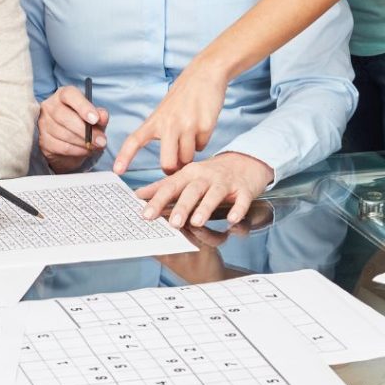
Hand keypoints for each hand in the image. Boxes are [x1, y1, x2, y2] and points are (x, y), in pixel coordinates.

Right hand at [38, 86, 108, 173]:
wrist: (70, 142)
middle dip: (85, 130)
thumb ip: (100, 115)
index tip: (95, 119)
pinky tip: (86, 150)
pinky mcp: (43, 141)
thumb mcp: (95, 117)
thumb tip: (103, 116)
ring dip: (83, 142)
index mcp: (63, 95)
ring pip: (63, 134)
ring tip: (96, 146)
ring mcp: (44, 124)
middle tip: (101, 140)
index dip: (83, 107)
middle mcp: (50, 106)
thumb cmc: (83, 122)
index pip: (69, 95)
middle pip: (64, 116)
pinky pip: (61, 147)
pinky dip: (77, 151)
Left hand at [113, 60, 229, 174]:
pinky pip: (202, 147)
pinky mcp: (204, 126)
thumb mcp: (166, 110)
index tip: (118, 170)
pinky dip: (201, 141)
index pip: (135, 140)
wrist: (205, 73)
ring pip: (187, 158)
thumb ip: (163, 133)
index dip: (125, 156)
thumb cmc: (184, 94)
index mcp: (155, 120)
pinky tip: (201, 125)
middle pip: (168, 163)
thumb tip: (171, 163)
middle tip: (177, 164)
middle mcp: (169, 124)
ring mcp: (187, 126)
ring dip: (190, 153)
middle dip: (173, 168)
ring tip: (191, 133)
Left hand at [136, 152, 272, 228]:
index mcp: (189, 174)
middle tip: (173, 223)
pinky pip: (241, 200)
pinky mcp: (244, 189)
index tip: (145, 214)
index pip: (171, 187)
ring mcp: (225, 182)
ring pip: (214, 194)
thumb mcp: (187, 176)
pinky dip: (237, 209)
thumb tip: (138, 195)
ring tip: (196, 222)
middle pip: (192, 190)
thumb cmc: (211, 173)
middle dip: (182, 206)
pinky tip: (232, 220)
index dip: (158, 200)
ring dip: (205, 207)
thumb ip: (164, 186)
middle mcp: (206, 176)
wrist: (245, 161)